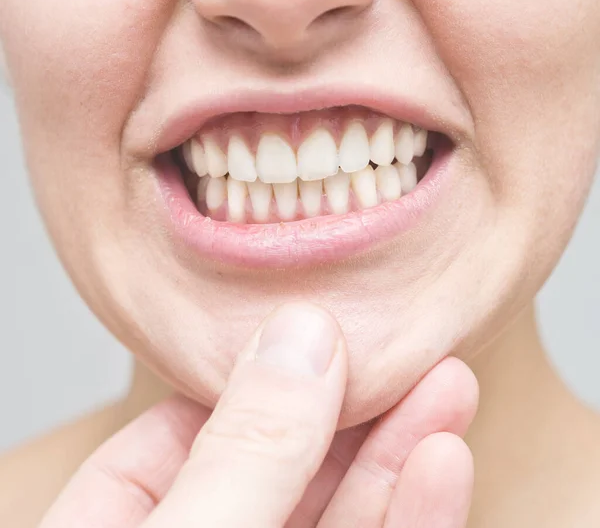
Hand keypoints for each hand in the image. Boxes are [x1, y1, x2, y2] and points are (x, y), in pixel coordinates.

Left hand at [40, 303, 478, 527]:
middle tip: (413, 344)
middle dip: (356, 407)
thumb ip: (240, 452)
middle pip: (283, 466)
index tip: (325, 331)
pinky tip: (442, 459)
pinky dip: (409, 513)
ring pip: (338, 510)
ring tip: (448, 386)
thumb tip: (301, 335)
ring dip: (400, 455)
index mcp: (122, 527)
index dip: (262, 382)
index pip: (189, 431)